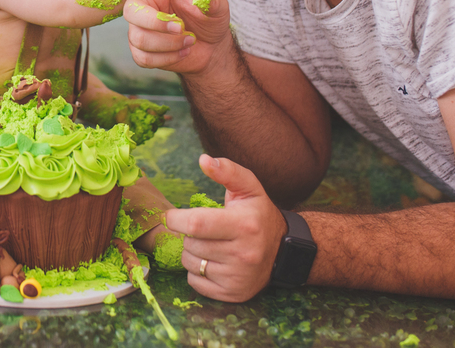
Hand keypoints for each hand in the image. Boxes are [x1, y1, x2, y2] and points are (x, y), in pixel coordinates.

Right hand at [77, 0, 231, 74]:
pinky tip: (182, 52)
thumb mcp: (218, 6)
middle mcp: (142, 3)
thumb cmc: (209, 18)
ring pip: (141, 38)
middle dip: (157, 23)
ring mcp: (137, 28)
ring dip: (170, 43)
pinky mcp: (140, 51)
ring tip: (189, 40)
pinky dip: (168, 58)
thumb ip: (212, 1)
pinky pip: (144, 58)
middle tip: (182, 28)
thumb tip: (202, 0)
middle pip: (132, 13)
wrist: (210, 48)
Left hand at [166, 154, 288, 301]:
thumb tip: (203, 160)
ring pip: (190, 263)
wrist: (284, 252)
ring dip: (192, 252)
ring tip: (211, 244)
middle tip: (204, 230)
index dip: (176, 219)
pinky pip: (195, 282)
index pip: (196, 224)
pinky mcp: (233, 294)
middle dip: (188, 235)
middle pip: (190, 244)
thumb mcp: (248, 188)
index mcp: (244, 225)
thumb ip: (227, 171)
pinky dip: (197, 272)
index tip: (171, 215)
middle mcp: (243, 254)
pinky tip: (214, 261)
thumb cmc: (259, 215)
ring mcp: (238, 277)